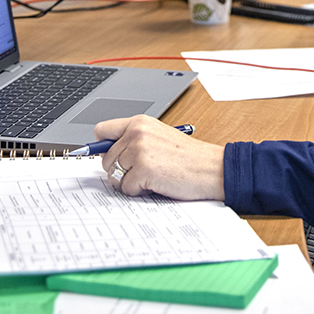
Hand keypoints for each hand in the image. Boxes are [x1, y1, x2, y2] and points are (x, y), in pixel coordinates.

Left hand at [93, 114, 224, 200]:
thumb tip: (104, 153)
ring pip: (113, 175)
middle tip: (143, 170)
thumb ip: (133, 139)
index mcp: (140, 122)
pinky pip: (125, 188)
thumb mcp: (159, 137)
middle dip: (120, 169)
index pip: (102, 130)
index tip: (108, 155)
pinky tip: (155, 184)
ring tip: (151, 176)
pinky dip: (138, 191)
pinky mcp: (143, 170)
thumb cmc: (188, 157)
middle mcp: (137, 133)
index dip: (102, 146)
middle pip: (105, 158)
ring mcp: (139, 151)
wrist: (211, 168)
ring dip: (129, 182)